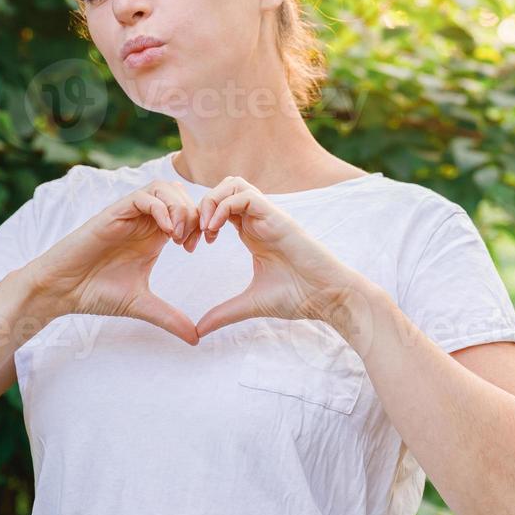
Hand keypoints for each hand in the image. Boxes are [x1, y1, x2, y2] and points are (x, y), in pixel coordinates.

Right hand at [27, 179, 204, 344]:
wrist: (61, 292)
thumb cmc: (96, 293)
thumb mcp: (142, 305)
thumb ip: (170, 317)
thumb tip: (197, 339)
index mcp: (153, 235)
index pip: (187, 211)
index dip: (199, 224)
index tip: (198, 248)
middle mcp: (142, 221)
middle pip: (180, 194)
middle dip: (194, 213)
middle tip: (191, 241)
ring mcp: (128, 215)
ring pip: (164, 188)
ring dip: (179, 207)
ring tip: (178, 236)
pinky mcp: (112, 214)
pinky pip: (143, 196)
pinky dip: (161, 208)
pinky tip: (166, 232)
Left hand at [192, 176, 364, 338]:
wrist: (327, 296)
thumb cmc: (298, 296)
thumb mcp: (251, 304)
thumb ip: (224, 312)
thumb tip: (199, 331)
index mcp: (252, 233)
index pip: (219, 209)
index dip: (197, 222)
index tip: (187, 246)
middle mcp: (258, 220)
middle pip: (223, 189)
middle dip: (200, 206)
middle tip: (190, 234)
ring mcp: (268, 215)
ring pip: (232, 184)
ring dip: (212, 201)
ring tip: (204, 229)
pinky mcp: (276, 217)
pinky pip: (244, 195)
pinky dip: (224, 206)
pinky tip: (215, 230)